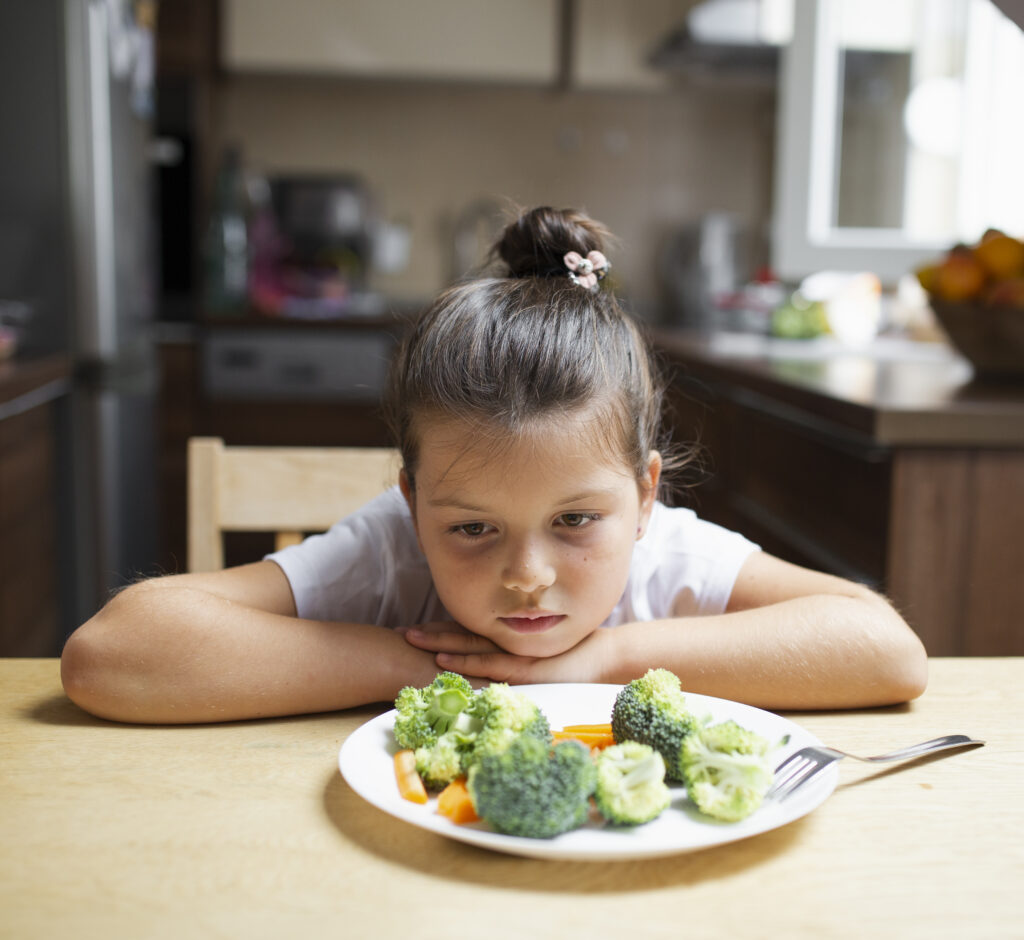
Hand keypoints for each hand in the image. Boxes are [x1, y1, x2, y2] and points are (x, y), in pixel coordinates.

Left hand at [400, 625, 616, 684]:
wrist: (606, 659)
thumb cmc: (572, 659)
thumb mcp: (538, 656)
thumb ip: (514, 658)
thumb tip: (484, 664)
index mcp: (508, 640)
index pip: (466, 633)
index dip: (439, 631)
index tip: (411, 630)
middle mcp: (507, 643)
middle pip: (461, 636)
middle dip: (429, 635)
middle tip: (398, 633)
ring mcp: (515, 655)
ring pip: (470, 647)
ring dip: (439, 644)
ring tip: (411, 640)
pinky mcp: (526, 669)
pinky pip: (490, 666)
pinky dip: (466, 664)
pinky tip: (444, 664)